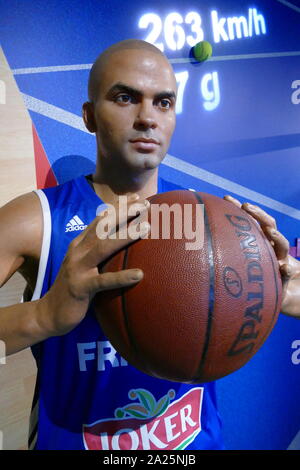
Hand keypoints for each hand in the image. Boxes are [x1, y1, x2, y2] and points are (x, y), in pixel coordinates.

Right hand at [37, 194, 150, 335]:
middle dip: (124, 213)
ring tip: (146, 227)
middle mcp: (77, 251)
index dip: (119, 208)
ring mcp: (78, 268)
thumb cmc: (74, 288)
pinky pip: (103, 281)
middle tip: (145, 204)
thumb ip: (97, 252)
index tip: (138, 198)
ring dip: (126, 235)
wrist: (49, 313)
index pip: (101, 220)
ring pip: (104, 247)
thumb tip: (120, 242)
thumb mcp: (84, 265)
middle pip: (103, 227)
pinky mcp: (80, 288)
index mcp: (79, 244)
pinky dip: (122, 277)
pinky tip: (139, 274)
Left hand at [224, 195, 299, 317]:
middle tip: (246, 206)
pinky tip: (284, 268)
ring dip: (276, 235)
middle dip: (258, 214)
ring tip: (269, 230)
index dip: (237, 208)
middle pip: (267, 224)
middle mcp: (270, 245)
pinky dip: (287, 270)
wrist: (277, 289)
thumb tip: (191, 243)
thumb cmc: (249, 276)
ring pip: (281, 243)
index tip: (225, 198)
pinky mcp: (285, 273)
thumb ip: (221, 252)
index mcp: (258, 239)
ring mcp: (280, 257)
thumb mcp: (235, 262)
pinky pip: (288, 271)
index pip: (249, 219)